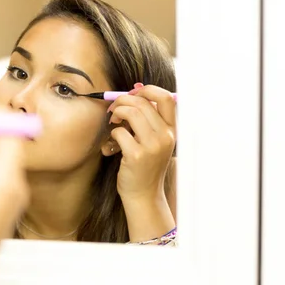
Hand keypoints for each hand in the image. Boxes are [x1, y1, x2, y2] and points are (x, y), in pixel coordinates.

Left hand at [108, 83, 175, 202]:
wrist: (143, 194)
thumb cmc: (145, 166)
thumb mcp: (155, 141)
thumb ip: (148, 119)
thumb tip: (136, 89)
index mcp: (172, 130)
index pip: (166, 98)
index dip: (147, 90)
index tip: (132, 92)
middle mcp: (165, 136)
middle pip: (143, 103)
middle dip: (123, 100)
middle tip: (113, 109)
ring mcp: (152, 146)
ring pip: (131, 113)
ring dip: (117, 113)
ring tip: (113, 121)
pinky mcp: (136, 155)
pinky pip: (120, 132)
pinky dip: (112, 134)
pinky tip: (113, 144)